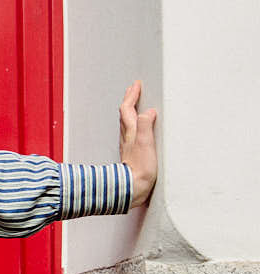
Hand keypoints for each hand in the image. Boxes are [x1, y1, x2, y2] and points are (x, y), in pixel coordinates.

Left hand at [119, 80, 157, 207]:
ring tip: (136, 105)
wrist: (132, 188)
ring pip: (127, 123)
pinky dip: (134, 125)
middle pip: (125, 114)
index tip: (136, 85)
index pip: (127, 108)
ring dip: (131, 111)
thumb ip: (146, 125)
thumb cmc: (140, 169)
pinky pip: (131, 133)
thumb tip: (149, 111)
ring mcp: (128, 146)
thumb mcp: (146, 143)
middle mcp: (127, 137)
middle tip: (134, 91)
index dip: (131, 96)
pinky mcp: (132, 154)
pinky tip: (138, 129)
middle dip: (129, 100)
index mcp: (130, 132)